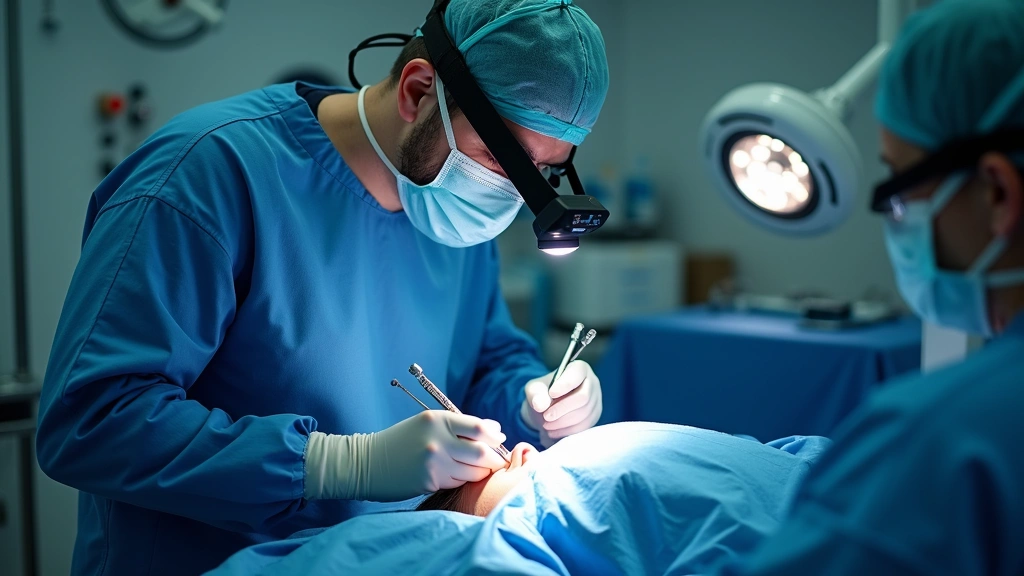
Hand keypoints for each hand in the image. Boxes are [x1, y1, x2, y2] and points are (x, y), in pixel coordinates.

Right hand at [304, 410, 507, 501]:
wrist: (367, 462)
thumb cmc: (401, 441)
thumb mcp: (427, 424)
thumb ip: (459, 425)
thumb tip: (495, 429)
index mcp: (437, 419)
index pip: (479, 428)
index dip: (494, 436)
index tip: (500, 439)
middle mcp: (437, 439)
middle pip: (481, 452)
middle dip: (494, 459)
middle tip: (498, 461)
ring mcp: (434, 462)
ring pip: (472, 471)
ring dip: (480, 472)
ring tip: (478, 469)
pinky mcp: (430, 481)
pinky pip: (457, 481)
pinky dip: (463, 479)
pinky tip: (456, 475)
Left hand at [521, 361, 601, 447]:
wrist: (548, 408)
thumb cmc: (543, 393)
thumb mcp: (534, 389)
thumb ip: (535, 394)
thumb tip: (541, 405)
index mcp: (579, 369)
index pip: (577, 374)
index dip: (565, 384)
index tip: (551, 393)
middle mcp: (592, 383)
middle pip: (583, 397)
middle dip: (562, 409)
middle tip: (546, 416)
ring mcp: (595, 401)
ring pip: (584, 414)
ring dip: (563, 422)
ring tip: (546, 425)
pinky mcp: (594, 417)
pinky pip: (584, 426)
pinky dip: (567, 431)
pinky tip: (553, 431)